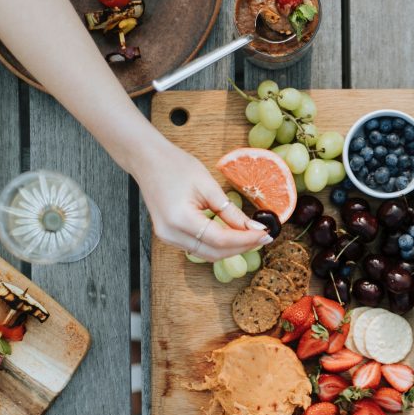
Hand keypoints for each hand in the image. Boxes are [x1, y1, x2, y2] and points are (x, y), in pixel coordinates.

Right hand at [130, 139, 270, 260]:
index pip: (220, 240)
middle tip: (263, 237)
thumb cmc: (176, 166)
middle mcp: (171, 234)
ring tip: (252, 236)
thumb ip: (232, 212)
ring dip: (231, 248)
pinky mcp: (169, 236)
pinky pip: (199, 247)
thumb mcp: (209, 186)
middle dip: (242, 247)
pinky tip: (233, 235)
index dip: (246, 240)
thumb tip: (254, 228)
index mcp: (180, 219)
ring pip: (207, 253)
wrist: (147, 160)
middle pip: (214, 252)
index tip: (266, 234)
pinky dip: (218, 244)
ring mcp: (167, 238)